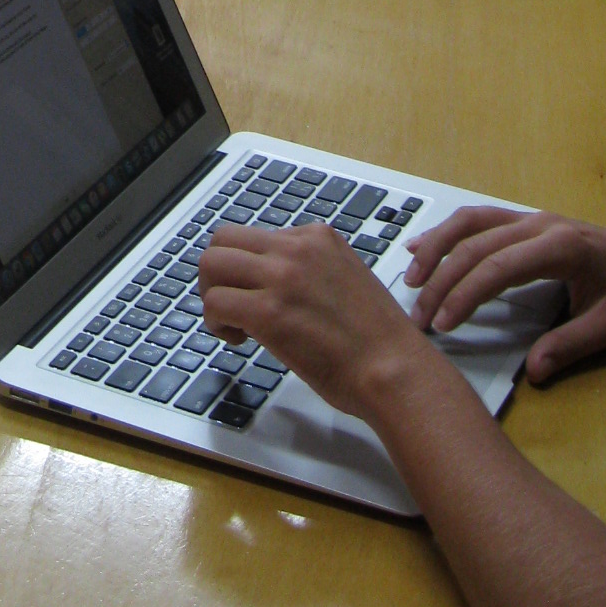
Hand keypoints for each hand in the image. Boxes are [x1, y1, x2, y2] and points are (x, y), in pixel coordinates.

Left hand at [199, 219, 432, 420]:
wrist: (394, 369)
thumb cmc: (377, 340)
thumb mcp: (344, 279)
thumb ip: (309, 271)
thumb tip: (273, 283)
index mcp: (317, 237)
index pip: (256, 237)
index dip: (247, 268)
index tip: (256, 293)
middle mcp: (296, 248)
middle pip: (223, 240)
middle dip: (218, 274)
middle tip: (231, 304)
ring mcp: (281, 277)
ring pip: (211, 265)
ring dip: (213, 295)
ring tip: (233, 323)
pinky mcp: (268, 312)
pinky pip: (215, 303)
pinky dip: (215, 322)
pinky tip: (238, 339)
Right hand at [404, 206, 605, 384]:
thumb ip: (571, 345)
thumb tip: (534, 372)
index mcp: (561, 247)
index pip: (499, 265)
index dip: (466, 293)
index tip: (443, 324)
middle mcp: (539, 224)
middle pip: (476, 244)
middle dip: (441, 280)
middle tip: (419, 316)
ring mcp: (529, 217)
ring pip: (470, 222)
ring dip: (436, 248)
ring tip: (410, 280)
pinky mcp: (523, 220)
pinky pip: (477, 219)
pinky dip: (446, 233)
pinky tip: (419, 247)